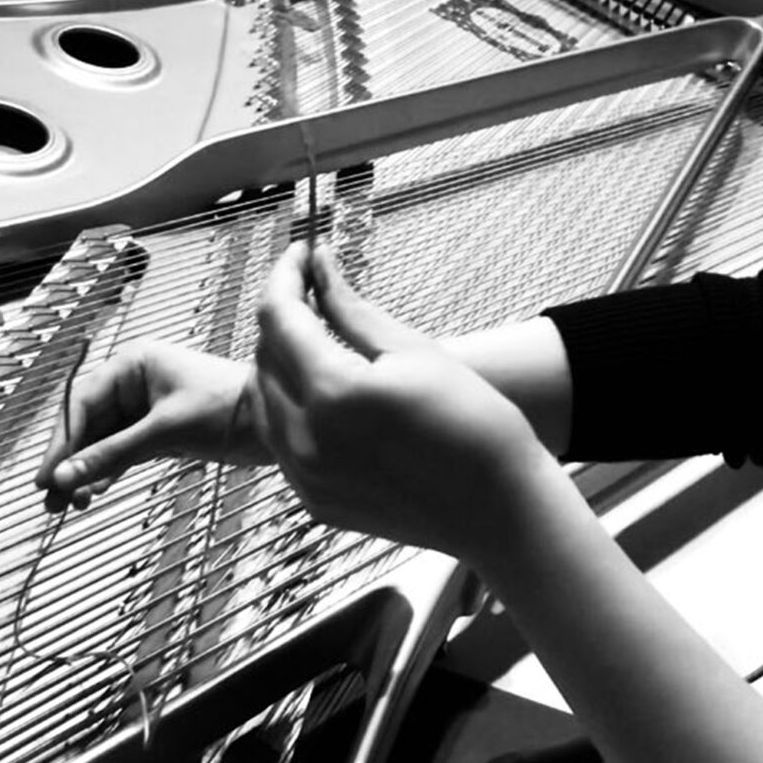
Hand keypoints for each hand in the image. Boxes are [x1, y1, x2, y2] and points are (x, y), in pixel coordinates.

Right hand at [33, 339, 267, 511]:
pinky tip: (94, 492)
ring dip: (87, 470)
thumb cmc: (230, 408)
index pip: (81, 403)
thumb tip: (66, 476)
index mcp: (133, 363)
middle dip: (70, 461)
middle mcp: (135, 381)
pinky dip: (109, 470)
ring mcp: (147, 407)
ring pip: (103, 441)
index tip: (46, 477)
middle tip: (51, 499)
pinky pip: (123, 451)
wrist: (278, 421)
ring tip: (69, 504)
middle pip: (87, 423)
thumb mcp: (166, 431)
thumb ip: (114, 454)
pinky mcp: (161, 431)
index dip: (61, 442)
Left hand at [249, 243, 561, 563]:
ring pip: (263, 400)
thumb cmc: (474, 425)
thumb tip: (319, 265)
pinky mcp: (314, 501)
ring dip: (279, 361)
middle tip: (315, 289)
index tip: (303, 252)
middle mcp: (305, 439)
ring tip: (319, 338)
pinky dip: (289, 406)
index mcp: (332, 393)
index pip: (278, 317)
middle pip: (263, 356)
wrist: (499, 511)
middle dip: (282, 316)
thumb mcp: (414, 351)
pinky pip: (280, 441)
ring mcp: (305, 477)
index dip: (285, 275)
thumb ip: (351, 309)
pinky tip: (325, 392)